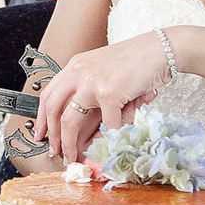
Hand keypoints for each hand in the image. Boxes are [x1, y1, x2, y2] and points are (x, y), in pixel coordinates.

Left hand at [35, 32, 172, 163]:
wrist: (162, 49)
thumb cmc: (139, 61)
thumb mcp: (106, 70)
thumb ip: (92, 92)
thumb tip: (86, 127)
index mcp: (76, 66)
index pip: (49, 93)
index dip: (42, 117)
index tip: (42, 133)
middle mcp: (79, 71)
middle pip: (53, 109)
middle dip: (52, 135)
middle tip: (55, 151)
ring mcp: (92, 82)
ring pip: (70, 121)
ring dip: (70, 144)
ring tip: (73, 156)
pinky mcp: (109, 92)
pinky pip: (106, 124)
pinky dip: (110, 136)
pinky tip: (111, 141)